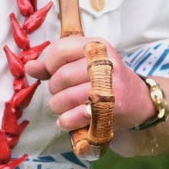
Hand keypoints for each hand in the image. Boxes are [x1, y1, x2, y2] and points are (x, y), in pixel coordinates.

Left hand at [24, 33, 148, 137]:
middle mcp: (106, 63)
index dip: (49, 64)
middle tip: (61, 94)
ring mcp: (110, 87)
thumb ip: (55, 65)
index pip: (60, 50)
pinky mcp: (112, 109)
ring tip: (63, 108)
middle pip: (61, 76)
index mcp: (97, 47)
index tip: (53, 73)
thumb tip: (29, 67)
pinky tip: (68, 120)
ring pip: (65, 97)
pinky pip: (75, 116)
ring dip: (58, 107)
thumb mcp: (84, 64)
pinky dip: (66, 121)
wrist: (139, 101)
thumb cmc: (106, 81)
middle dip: (54, 89)